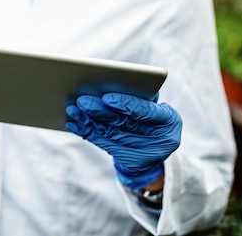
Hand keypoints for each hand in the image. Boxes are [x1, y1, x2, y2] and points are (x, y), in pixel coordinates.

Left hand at [66, 93, 181, 189]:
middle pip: (123, 123)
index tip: (107, 97)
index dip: (126, 104)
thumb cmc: (153, 116)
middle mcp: (158, 139)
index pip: (146, 111)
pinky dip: (87, 132)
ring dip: (88, 121)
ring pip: (110, 134)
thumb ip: (142, 96)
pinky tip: (74, 124)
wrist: (157, 149)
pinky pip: (104, 144)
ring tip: (73, 109)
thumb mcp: (156, 106)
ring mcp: (143, 152)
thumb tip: (120, 81)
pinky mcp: (128, 160)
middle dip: (100, 111)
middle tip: (81, 100)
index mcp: (169, 120)